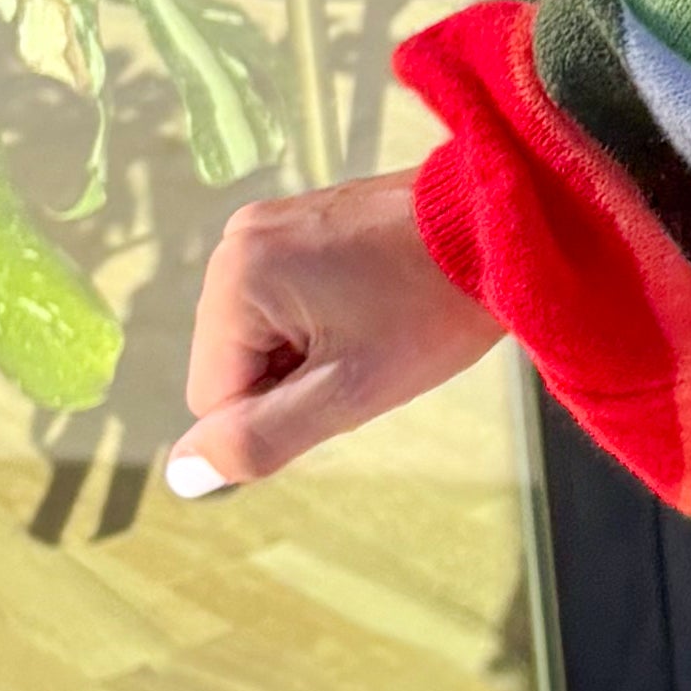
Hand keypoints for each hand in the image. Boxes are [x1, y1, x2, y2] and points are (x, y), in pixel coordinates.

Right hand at [166, 173, 501, 496]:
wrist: (508, 225)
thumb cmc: (433, 309)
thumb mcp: (348, 393)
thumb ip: (259, 438)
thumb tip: (182, 473)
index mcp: (235, 277)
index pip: (214, 396)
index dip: (281, 411)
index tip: (349, 375)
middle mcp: (239, 238)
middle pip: (237, 360)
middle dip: (298, 375)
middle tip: (371, 349)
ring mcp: (273, 222)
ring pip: (266, 332)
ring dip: (315, 347)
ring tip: (380, 322)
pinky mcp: (306, 217)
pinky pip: (291, 295)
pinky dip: (328, 314)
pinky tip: (379, 302)